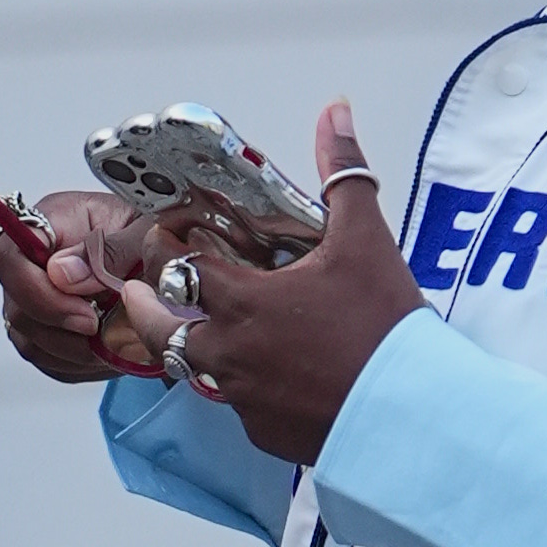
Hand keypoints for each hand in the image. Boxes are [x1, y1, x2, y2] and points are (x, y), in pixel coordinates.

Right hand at [0, 183, 165, 380]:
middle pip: (16, 306)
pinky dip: (80, 363)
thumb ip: (108, 252)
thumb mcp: (146, 233)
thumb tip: (62, 274)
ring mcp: (38, 296)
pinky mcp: (49, 329)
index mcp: (52, 222)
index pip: (7, 257)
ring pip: (30, 339)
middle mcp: (36, 260)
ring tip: (116, 341)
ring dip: (73, 350)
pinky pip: (49, 358)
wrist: (172, 259)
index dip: (35, 291)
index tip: (84, 311)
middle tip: (103, 329)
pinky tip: (110, 352)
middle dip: (61, 327)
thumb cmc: (157, 237)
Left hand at [118, 104, 421, 453]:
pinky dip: (248, 393)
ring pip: (198, 372)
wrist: (410, 412)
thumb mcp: (365, 239)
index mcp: (243, 300)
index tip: (164, 242)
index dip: (169, 252)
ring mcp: (244, 398)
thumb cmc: (384, 327)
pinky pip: (242, 410)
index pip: (180, 270)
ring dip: (193, 352)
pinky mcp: (266, 434)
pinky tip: (266, 383)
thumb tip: (334, 112)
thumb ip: (342, 173)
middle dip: (145, 310)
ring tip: (197, 338)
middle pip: (162, 330)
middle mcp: (230, 351)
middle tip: (137, 295)